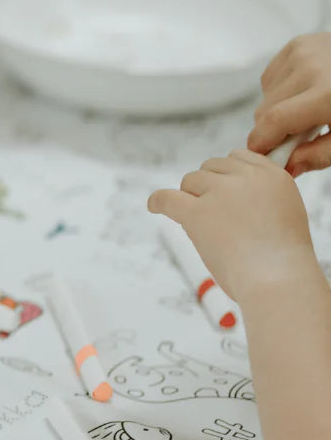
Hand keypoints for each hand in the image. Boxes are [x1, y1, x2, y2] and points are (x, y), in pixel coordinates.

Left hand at [148, 150, 318, 303]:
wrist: (279, 282)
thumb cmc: (283, 259)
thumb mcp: (286, 211)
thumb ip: (261, 193)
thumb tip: (228, 187)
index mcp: (272, 176)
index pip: (238, 157)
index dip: (227, 175)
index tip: (224, 190)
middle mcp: (246, 177)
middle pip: (211, 168)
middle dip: (209, 188)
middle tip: (218, 217)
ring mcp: (221, 192)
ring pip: (190, 181)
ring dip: (192, 199)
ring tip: (208, 229)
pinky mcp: (197, 211)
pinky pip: (168, 197)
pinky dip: (158, 201)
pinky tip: (154, 207)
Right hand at [249, 34, 330, 173]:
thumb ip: (320, 155)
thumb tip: (288, 166)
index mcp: (328, 94)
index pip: (275, 120)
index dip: (261, 141)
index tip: (261, 154)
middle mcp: (311, 68)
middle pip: (266, 109)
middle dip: (274, 128)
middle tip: (300, 137)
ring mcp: (302, 52)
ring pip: (266, 93)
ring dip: (277, 107)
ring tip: (309, 110)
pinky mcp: (298, 43)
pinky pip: (272, 76)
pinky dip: (281, 89)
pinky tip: (305, 92)